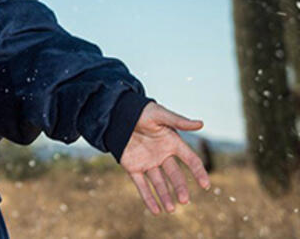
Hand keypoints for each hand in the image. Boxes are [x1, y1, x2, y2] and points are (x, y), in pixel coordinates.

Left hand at [120, 100, 210, 214]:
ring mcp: (148, 162)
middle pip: (175, 175)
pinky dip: (148, 197)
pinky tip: (155, 211)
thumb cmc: (141, 111)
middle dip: (180, 188)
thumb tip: (201, 123)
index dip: (198, 171)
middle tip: (184, 200)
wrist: (117, 113)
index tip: (205, 184)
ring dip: (165, 196)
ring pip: (159, 183)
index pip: (190, 159)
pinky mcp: (133, 167)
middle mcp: (162, 156)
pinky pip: (142, 184)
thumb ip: (178, 121)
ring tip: (171, 210)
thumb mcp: (159, 115)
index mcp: (172, 143)